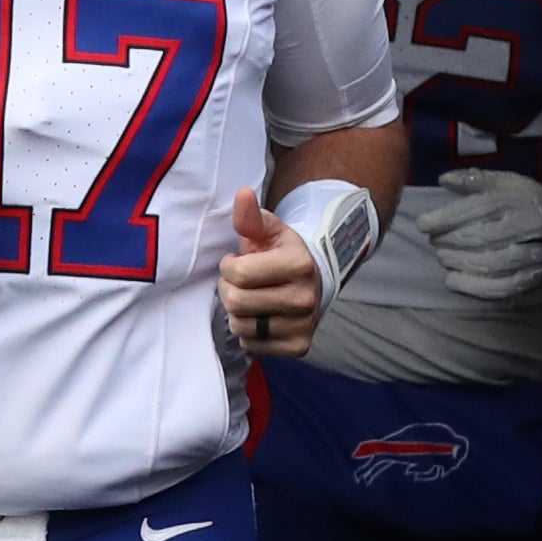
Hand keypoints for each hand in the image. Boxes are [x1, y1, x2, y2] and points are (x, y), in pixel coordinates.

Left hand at [219, 183, 328, 356]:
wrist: (312, 281)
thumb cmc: (282, 254)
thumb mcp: (268, 230)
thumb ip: (250, 216)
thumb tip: (242, 194)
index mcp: (299, 264)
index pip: (238, 274)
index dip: (229, 267)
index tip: (238, 262)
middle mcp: (305, 298)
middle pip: (236, 302)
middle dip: (230, 290)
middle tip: (241, 283)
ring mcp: (304, 325)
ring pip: (241, 327)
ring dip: (237, 313)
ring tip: (250, 299)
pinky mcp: (299, 347)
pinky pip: (252, 345)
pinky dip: (248, 334)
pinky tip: (260, 317)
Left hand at [398, 168, 541, 303]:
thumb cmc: (527, 202)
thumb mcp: (505, 183)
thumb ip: (474, 180)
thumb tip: (443, 180)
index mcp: (519, 199)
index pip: (479, 208)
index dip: (447, 217)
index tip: (423, 224)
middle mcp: (528, 226)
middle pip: (482, 237)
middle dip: (450, 241)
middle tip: (435, 242)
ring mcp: (533, 255)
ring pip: (491, 264)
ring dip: (459, 263)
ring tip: (443, 258)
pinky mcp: (532, 278)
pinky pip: (502, 288)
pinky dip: (473, 287)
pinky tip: (453, 280)